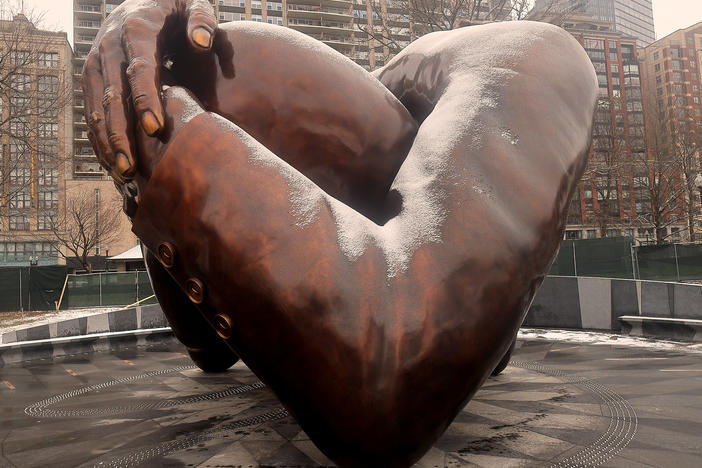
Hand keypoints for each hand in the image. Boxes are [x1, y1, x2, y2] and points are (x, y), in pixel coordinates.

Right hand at [81, 0, 216, 182]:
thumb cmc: (177, 9)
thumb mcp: (194, 3)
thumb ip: (202, 19)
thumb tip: (201, 41)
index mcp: (136, 29)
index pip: (139, 68)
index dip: (145, 99)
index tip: (154, 128)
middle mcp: (108, 45)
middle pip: (111, 94)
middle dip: (120, 133)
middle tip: (132, 167)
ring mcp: (96, 61)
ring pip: (95, 106)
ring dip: (106, 142)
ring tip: (122, 175)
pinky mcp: (93, 75)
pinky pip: (91, 109)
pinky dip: (99, 137)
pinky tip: (112, 164)